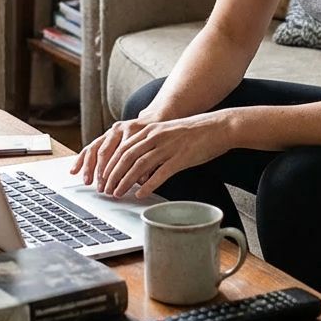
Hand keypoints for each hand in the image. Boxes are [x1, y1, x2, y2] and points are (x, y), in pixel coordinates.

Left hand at [70, 112, 230, 198]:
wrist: (219, 126)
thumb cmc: (194, 132)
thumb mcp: (168, 133)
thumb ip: (152, 144)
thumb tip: (138, 164)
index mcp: (151, 130)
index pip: (123, 148)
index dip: (110, 164)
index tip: (102, 177)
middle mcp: (156, 136)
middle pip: (126, 157)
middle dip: (112, 175)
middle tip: (104, 189)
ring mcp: (168, 147)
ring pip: (139, 165)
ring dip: (125, 181)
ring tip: (117, 193)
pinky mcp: (181, 158)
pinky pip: (160, 173)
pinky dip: (148, 185)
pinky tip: (140, 194)